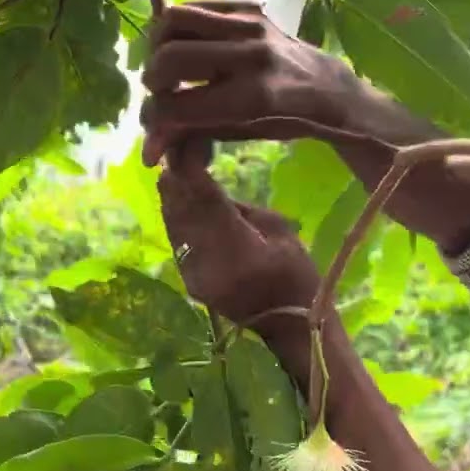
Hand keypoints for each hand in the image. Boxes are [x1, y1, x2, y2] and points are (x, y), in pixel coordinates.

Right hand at [140, 0, 364, 165]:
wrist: (323, 86)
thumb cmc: (280, 119)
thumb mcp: (238, 133)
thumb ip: (190, 136)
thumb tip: (146, 152)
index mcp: (252, 98)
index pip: (178, 105)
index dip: (157, 117)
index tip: (155, 123)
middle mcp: (251, 56)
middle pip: (170, 57)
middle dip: (153, 78)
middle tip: (160, 89)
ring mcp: (250, 25)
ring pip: (175, 19)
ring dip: (159, 44)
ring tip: (167, 63)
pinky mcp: (249, 5)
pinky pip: (195, 4)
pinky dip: (180, 24)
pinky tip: (184, 42)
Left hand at [158, 139, 321, 333]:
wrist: (290, 326)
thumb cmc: (297, 276)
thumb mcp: (279, 230)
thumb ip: (238, 207)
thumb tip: (205, 188)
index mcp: (238, 250)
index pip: (203, 198)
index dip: (190, 167)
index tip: (188, 143)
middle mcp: (207, 262)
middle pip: (181, 209)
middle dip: (176, 176)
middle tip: (177, 148)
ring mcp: (193, 275)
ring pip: (173, 224)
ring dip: (172, 196)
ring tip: (175, 169)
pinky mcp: (188, 281)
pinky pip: (176, 239)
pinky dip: (176, 217)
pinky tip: (179, 201)